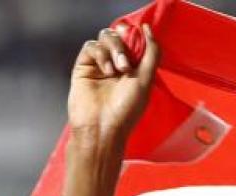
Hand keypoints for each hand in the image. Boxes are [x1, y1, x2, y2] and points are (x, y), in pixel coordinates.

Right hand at [67, 23, 159, 140]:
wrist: (101, 127)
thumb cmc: (126, 109)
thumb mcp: (146, 80)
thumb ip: (151, 53)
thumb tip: (148, 29)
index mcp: (134, 68)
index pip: (135, 41)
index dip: (137, 38)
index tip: (140, 41)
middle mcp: (117, 65)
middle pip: (119, 36)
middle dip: (124, 46)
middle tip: (126, 66)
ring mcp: (100, 65)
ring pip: (105, 37)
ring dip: (114, 49)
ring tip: (117, 69)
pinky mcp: (83, 66)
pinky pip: (91, 46)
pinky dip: (100, 54)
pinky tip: (106, 70)